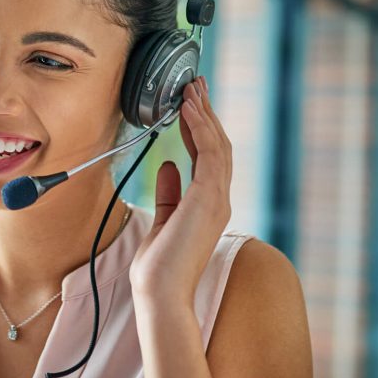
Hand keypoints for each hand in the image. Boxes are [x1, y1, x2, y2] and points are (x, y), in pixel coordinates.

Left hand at [129, 76, 232, 311]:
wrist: (160, 293)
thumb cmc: (159, 266)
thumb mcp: (163, 219)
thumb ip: (169, 192)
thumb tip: (169, 165)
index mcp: (208, 204)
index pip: (209, 156)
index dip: (200, 127)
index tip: (190, 103)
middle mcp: (218, 199)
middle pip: (217, 144)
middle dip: (206, 112)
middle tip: (195, 84)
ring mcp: (217, 198)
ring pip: (217, 144)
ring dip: (204, 114)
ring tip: (191, 88)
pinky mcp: (209, 199)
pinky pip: (210, 154)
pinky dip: (200, 128)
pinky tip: (189, 110)